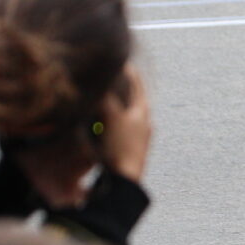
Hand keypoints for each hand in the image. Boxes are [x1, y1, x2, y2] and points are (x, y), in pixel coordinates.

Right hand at [98, 63, 152, 180]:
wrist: (124, 180)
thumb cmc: (120, 146)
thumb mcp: (111, 117)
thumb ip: (106, 99)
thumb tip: (99, 83)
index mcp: (142, 114)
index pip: (138, 88)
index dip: (131, 75)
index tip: (125, 64)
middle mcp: (144, 126)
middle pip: (135, 102)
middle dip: (126, 91)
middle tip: (117, 81)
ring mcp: (138, 140)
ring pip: (129, 118)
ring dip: (120, 108)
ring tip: (109, 102)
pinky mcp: (130, 152)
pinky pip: (121, 131)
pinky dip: (113, 124)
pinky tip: (104, 127)